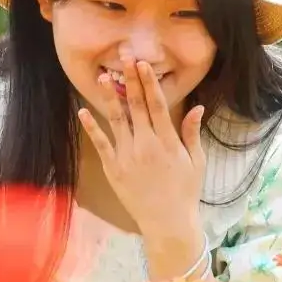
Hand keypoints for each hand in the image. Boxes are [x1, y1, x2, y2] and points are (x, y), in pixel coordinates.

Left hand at [78, 51, 205, 270]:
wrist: (167, 222)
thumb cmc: (185, 192)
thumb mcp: (196, 162)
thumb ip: (192, 133)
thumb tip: (197, 108)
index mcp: (168, 141)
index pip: (157, 104)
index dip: (148, 82)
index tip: (141, 64)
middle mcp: (146, 144)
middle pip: (136, 106)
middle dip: (129, 80)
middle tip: (123, 58)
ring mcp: (128, 156)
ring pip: (117, 120)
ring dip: (109, 97)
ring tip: (102, 77)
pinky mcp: (113, 169)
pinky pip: (101, 143)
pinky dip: (92, 127)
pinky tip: (84, 111)